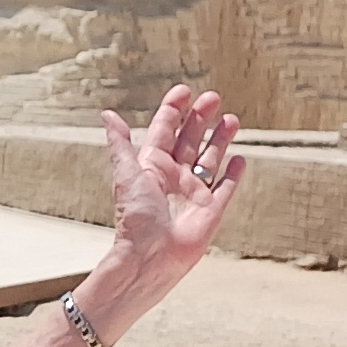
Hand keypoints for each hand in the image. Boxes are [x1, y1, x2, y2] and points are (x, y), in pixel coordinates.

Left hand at [100, 84, 243, 268]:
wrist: (151, 256)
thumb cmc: (135, 216)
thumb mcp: (127, 173)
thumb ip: (120, 143)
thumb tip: (107, 114)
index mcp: (153, 165)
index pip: (165, 130)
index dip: (174, 110)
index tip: (184, 91)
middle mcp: (174, 176)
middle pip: (190, 140)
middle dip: (201, 118)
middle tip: (213, 98)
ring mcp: (195, 192)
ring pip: (211, 158)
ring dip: (220, 139)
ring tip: (231, 118)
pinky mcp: (212, 209)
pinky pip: (226, 186)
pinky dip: (233, 172)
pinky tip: (239, 157)